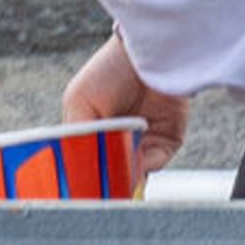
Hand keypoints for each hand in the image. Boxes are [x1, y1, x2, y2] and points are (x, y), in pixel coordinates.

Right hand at [63, 32, 186, 176]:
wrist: (148, 53)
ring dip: (125, 177)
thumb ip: (80, 138)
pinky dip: (145, 164)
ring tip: (117, 174)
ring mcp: (143, 143)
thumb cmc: (107, 71)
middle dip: (106, 183)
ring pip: (133, 174)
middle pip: (111, 174)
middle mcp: (119, 142)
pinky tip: (136, 154)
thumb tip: (84, 170)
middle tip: (99, 190)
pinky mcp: (166, 142)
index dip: (83, 176)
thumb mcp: (79, 103)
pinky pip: (155, 163)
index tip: (77, 187)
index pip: (86, 163)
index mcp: (93, 134)